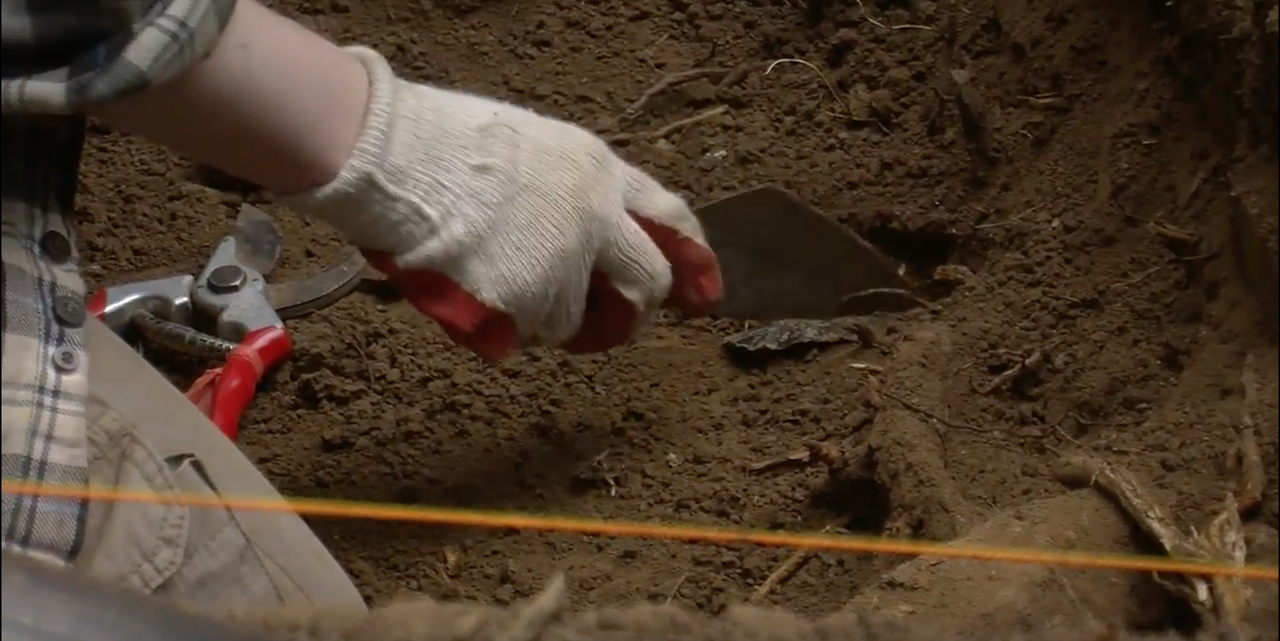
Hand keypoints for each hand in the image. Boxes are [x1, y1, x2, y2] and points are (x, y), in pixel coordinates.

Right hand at [281, 47, 721, 359]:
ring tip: (498, 282)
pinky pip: (523, 338)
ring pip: (575, 323)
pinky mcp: (519, 306)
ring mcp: (558, 267)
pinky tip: (471, 292)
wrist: (390, 157)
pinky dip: (502, 328)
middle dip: (633, 311)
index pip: (671, 217)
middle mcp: (593, 222)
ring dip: (546, 318)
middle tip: (609, 324)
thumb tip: (597, 238)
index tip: (704, 292)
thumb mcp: (533, 148)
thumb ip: (574, 192)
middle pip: (645, 286)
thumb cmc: (443, 144)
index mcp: (598, 173)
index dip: (693, 259)